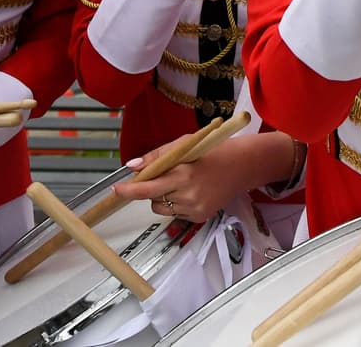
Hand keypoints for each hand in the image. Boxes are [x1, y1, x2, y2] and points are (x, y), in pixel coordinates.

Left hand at [113, 132, 292, 222]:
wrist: (243, 166)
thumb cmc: (213, 151)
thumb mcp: (184, 145)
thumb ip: (157, 156)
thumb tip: (133, 167)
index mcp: (183, 173)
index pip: (148, 188)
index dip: (129, 190)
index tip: (117, 190)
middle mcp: (188, 194)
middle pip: (152, 201)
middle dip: (149, 192)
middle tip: (159, 178)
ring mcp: (195, 208)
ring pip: (163, 209)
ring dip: (163, 199)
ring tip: (181, 183)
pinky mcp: (201, 217)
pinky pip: (177, 214)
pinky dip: (178, 204)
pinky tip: (193, 192)